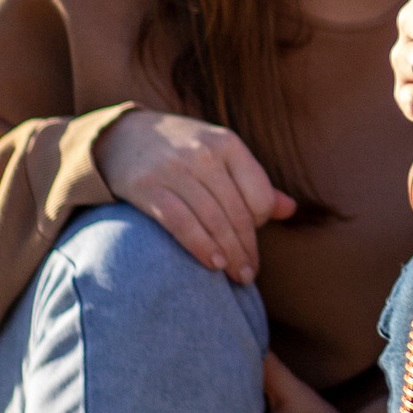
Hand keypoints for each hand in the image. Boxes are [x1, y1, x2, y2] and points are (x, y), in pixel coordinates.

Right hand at [98, 108, 292, 285]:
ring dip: (229, 254)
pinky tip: (212, 264)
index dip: (261, 224)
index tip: (253, 242)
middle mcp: (204, 153)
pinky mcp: (147, 187)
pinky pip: (181, 222)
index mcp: (228, 144)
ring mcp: (174, 169)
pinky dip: (200, 246)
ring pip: (213, 220)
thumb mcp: (219, 154)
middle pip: (237, 212)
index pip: (260, 195)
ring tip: (236, 276)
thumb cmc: (181, 150)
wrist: (121, 136)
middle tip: (250, 275)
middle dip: (247, 249)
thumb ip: (253, 181)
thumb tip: (291, 209)